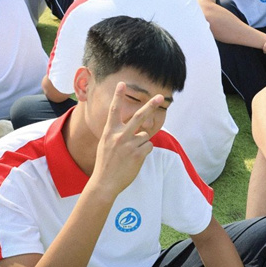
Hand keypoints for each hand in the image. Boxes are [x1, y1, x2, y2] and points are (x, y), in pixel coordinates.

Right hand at [91, 82, 162, 196]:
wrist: (104, 182)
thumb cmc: (105, 163)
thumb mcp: (106, 144)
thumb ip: (118, 134)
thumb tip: (138, 130)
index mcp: (109, 132)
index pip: (114, 110)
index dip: (118, 96)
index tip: (122, 84)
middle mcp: (119, 136)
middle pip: (138, 117)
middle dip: (150, 106)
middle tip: (160, 97)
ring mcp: (129, 145)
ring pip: (145, 136)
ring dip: (141, 143)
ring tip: (130, 154)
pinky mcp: (138, 154)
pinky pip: (148, 146)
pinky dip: (144, 151)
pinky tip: (135, 159)